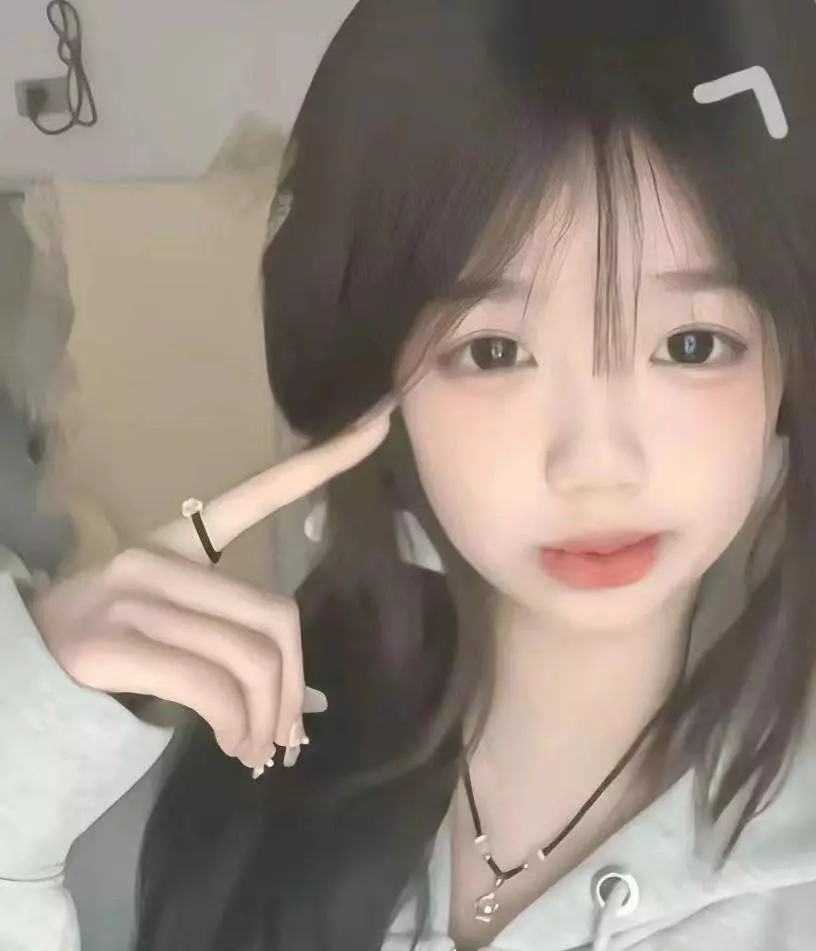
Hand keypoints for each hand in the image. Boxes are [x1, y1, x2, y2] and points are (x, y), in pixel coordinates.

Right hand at [30, 402, 393, 775]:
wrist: (12, 690)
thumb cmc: (100, 662)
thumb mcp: (172, 637)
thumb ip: (237, 648)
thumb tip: (310, 701)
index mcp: (177, 543)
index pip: (258, 494)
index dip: (324, 462)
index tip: (380, 425)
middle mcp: (157, 558)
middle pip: (276, 615)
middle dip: (293, 686)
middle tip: (290, 732)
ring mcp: (132, 596)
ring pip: (251, 656)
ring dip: (267, 718)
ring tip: (257, 750)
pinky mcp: (110, 643)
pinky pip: (212, 685)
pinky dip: (235, 724)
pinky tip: (230, 746)